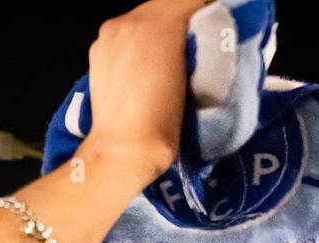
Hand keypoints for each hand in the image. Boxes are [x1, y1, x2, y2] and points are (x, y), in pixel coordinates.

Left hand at [82, 0, 198, 185]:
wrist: (122, 151)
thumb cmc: (163, 123)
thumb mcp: (196, 82)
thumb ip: (201, 43)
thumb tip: (206, 31)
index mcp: (158, 25)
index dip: (210, 7)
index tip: (220, 19)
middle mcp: (129, 21)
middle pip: (167, 2)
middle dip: (186, 14)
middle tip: (201, 34)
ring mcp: (109, 35)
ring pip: (144, 16)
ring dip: (163, 25)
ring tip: (177, 49)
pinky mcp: (98, 51)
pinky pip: (126, 32)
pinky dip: (141, 39)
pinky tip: (150, 60)